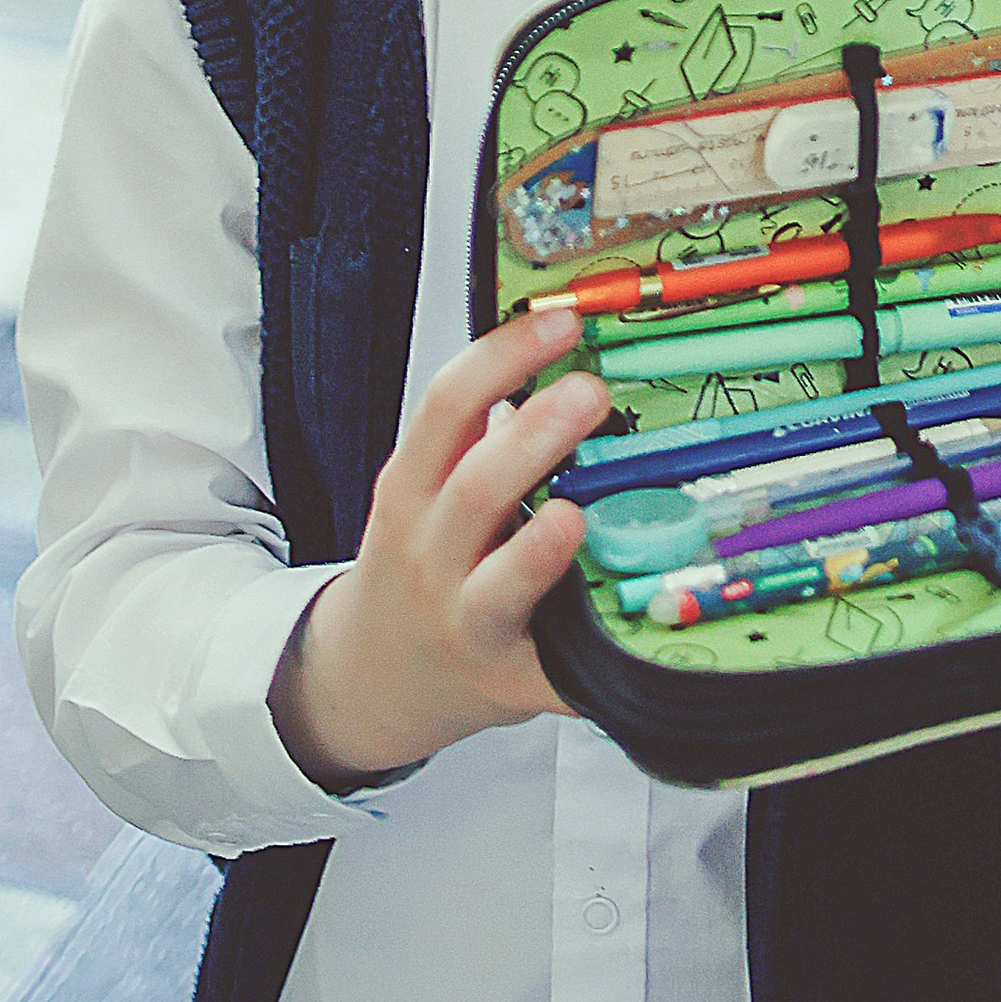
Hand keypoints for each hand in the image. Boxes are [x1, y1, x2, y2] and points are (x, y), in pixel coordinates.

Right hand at [270, 301, 607, 788]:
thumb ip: (476, 431)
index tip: (561, 320)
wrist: (375, 675)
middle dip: (533, 439)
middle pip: (477, 488)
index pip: (448, 405)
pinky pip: (555, 666)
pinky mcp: (511, 681)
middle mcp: (432, 554)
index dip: (504, 357)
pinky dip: (589, 646)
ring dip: (540, 551)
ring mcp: (467, 622)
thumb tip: (562, 349)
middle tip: (590, 393)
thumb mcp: (421, 487)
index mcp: (411, 489)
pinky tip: (625, 618)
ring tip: (576, 514)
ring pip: (500, 586)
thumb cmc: (418, 563)